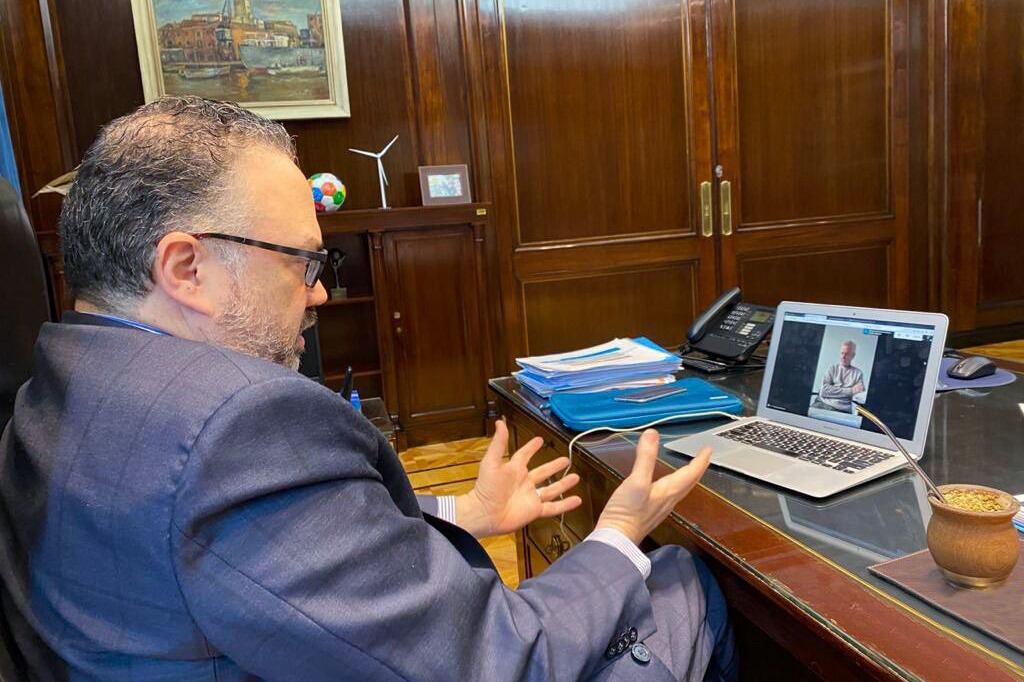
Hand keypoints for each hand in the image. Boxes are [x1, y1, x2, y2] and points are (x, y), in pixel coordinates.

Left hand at [456, 420, 581, 537]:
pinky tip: (576, 500)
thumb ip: (499, 443)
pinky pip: (553, 507)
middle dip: (554, 466)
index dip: (531, 447)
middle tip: (565, 460)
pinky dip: (565, 505)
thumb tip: (499, 423)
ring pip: (552, 489)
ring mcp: (531, 497)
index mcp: (515, 469)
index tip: (539, 440)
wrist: (484, 513)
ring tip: (576, 477)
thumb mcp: (492, 462)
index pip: (525, 455)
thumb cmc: (486, 488)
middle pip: (543, 472)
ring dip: (563, 484)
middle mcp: (525, 482)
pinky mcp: (535, 510)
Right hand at [595, 429, 710, 545]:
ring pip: (680, 489)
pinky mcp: (650, 512)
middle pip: (689, 482)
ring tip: (689, 469)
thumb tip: (652, 433)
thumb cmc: (627, 512)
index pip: (690, 473)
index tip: (708, 449)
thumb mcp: (636, 481)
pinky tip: (666, 485)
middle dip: (697, 469)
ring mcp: (660, 508)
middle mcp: (668, 500)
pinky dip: (674, 485)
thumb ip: (645, 457)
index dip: (700, 460)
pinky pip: (669, 495)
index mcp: (669, 491)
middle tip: (703, 458)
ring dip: (687, 477)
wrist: (616, 539)